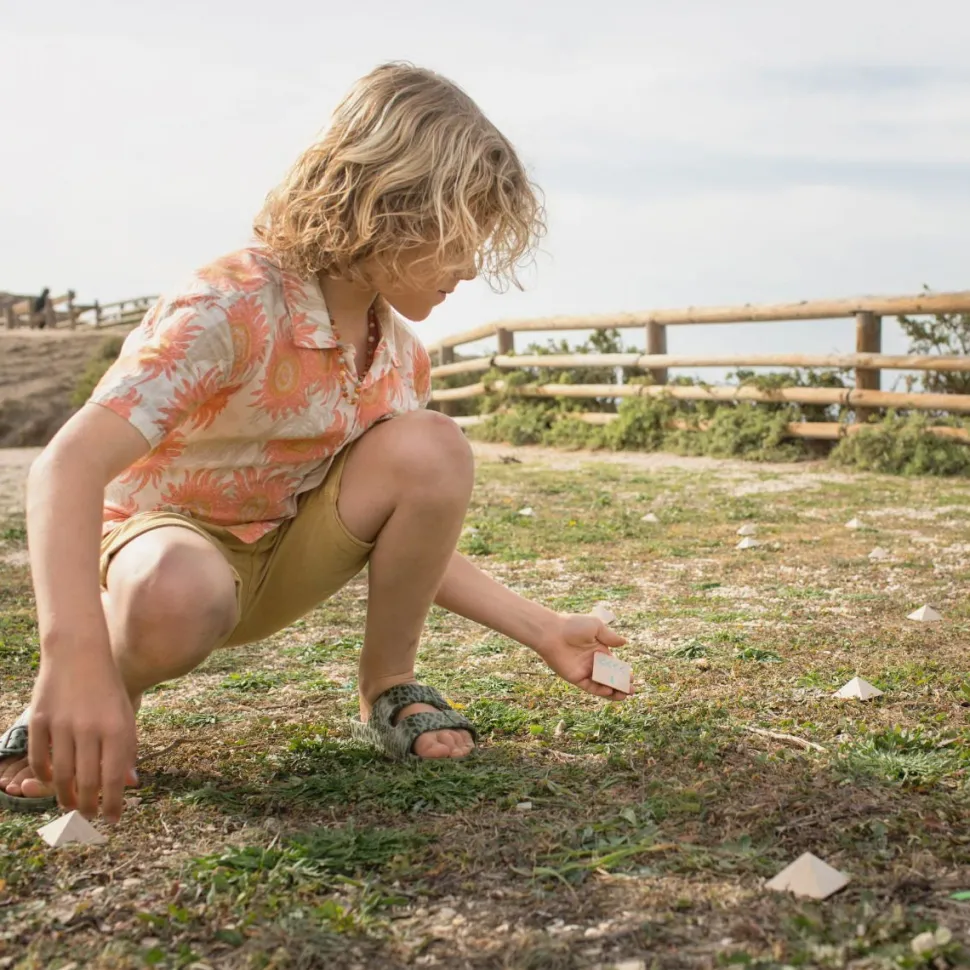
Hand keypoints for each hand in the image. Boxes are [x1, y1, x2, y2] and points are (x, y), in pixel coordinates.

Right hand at [28, 652, 137, 822]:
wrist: (79, 654)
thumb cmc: (107, 689)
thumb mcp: (126, 715)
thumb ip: (126, 748)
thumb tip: (129, 784)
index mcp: (117, 728)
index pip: (114, 778)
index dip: (112, 803)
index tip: (112, 820)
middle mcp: (90, 729)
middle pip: (86, 781)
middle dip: (88, 806)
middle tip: (90, 816)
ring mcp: (62, 725)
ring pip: (60, 775)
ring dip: (65, 796)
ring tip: (71, 805)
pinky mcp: (40, 720)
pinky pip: (39, 759)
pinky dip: (44, 776)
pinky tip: (51, 783)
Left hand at [535, 613, 633, 700]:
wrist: (551, 632)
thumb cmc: (572, 626)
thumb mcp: (596, 627)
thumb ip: (610, 637)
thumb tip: (625, 642)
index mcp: (598, 649)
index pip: (614, 664)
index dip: (623, 672)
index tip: (632, 677)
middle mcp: (592, 661)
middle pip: (609, 676)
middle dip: (621, 683)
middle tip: (632, 689)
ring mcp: (584, 670)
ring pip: (602, 684)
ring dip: (613, 690)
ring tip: (625, 694)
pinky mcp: (575, 677)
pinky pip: (590, 687)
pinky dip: (600, 690)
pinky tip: (610, 691)